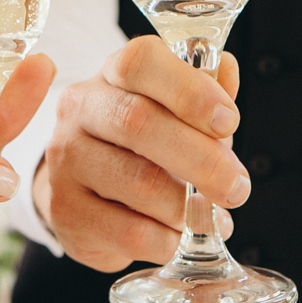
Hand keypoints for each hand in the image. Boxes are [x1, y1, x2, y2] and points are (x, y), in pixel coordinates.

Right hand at [36, 34, 249, 272]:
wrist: (88, 195)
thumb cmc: (143, 146)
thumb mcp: (175, 112)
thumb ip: (204, 90)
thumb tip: (226, 68)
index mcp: (112, 74)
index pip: (141, 62)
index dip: (190, 91)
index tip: (229, 122)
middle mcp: (79, 109)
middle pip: (139, 123)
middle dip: (202, 160)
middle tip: (236, 189)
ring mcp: (65, 161)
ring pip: (138, 183)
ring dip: (187, 208)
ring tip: (209, 217)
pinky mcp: (65, 211)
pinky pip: (129, 232)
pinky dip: (167, 240)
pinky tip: (178, 237)